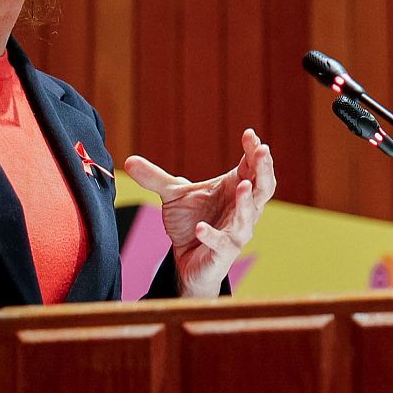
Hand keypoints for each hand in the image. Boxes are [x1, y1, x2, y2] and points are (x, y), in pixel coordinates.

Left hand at [124, 129, 274, 297]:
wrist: (186, 258)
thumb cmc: (191, 221)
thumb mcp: (173, 195)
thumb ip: (154, 178)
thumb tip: (128, 161)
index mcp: (235, 189)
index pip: (252, 166)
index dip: (254, 151)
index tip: (249, 134)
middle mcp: (243, 208)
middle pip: (263, 187)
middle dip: (264, 169)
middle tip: (262, 151)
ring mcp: (237, 231)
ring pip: (248, 215)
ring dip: (246, 201)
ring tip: (242, 186)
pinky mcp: (224, 252)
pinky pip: (222, 243)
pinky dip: (212, 236)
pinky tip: (200, 229)